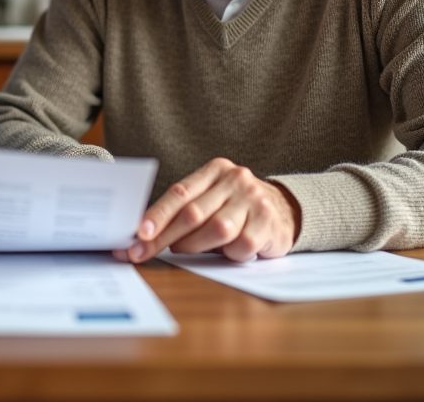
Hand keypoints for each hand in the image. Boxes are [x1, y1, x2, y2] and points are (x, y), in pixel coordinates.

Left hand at [113, 158, 299, 263]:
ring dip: (194, 246)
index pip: (180, 192)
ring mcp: (254, 200)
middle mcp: (236, 180)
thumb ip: (185, 210)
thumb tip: (146, 234)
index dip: (157, 214)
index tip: (139, 232)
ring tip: (185, 249)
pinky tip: (228, 251)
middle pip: (192, 213)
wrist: (285, 210)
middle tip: (142, 252)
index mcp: (216, 170)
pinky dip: (228, 254)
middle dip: (163, 236)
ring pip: (215, 229)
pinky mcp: (268, 223)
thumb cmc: (236, 207)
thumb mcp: (212, 198)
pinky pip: (239, 246)